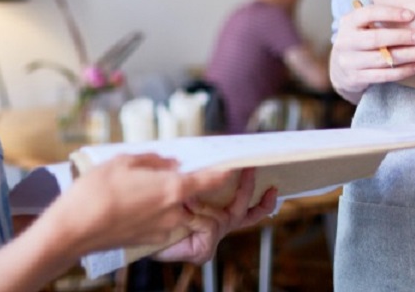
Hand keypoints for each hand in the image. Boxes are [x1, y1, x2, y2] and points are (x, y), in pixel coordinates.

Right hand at [36, 153, 235, 257]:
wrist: (73, 231)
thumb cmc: (96, 192)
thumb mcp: (124, 161)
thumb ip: (153, 160)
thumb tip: (169, 163)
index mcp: (173, 189)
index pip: (210, 179)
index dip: (224, 170)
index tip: (235, 164)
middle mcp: (174, 212)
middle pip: (190, 195)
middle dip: (182, 183)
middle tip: (162, 172)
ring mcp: (162, 229)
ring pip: (174, 208)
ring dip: (165, 197)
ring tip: (138, 187)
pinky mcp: (149, 240)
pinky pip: (161, 221)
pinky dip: (154, 211)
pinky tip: (131, 202)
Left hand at [153, 168, 278, 263]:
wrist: (140, 234)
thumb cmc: (160, 212)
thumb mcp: (183, 191)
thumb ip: (199, 180)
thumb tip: (212, 164)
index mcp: (219, 215)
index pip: (248, 209)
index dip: (264, 203)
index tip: (273, 188)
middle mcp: (220, 227)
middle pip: (243, 211)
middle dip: (248, 187)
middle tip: (250, 168)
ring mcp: (213, 239)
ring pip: (222, 217)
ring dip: (203, 206)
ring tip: (186, 201)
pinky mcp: (205, 250)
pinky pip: (208, 225)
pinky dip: (196, 218)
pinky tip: (185, 214)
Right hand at [330, 0, 414, 102]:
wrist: (342, 68)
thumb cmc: (361, 38)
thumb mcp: (362, 24)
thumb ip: (377, 15)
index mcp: (348, 22)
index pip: (369, 13)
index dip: (390, 13)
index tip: (412, 14)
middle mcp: (345, 41)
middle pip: (376, 38)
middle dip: (401, 37)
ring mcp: (349, 61)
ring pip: (382, 59)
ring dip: (407, 55)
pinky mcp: (356, 78)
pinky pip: (384, 75)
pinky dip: (403, 71)